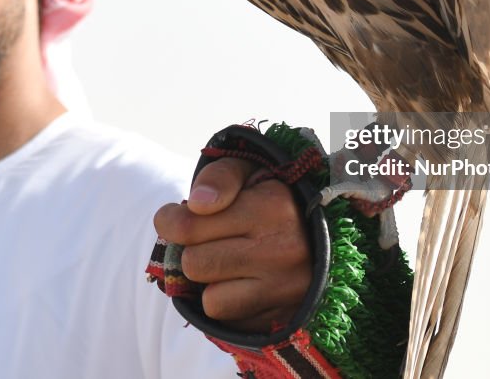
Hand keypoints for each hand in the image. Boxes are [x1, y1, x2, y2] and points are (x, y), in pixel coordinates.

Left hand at [153, 158, 311, 332]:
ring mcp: (285, 287)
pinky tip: (241, 282)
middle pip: (194, 263)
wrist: (320, 233)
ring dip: (210, 280)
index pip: (188, 225)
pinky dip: (226, 301)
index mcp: (272, 205)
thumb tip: (198, 203)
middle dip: (193, 251)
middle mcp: (283, 249)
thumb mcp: (246, 172)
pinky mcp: (283, 315)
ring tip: (228, 261)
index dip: (170, 220)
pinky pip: (227, 317)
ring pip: (210, 297)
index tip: (176, 216)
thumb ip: (218, 177)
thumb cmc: (267, 198)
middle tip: (208, 239)